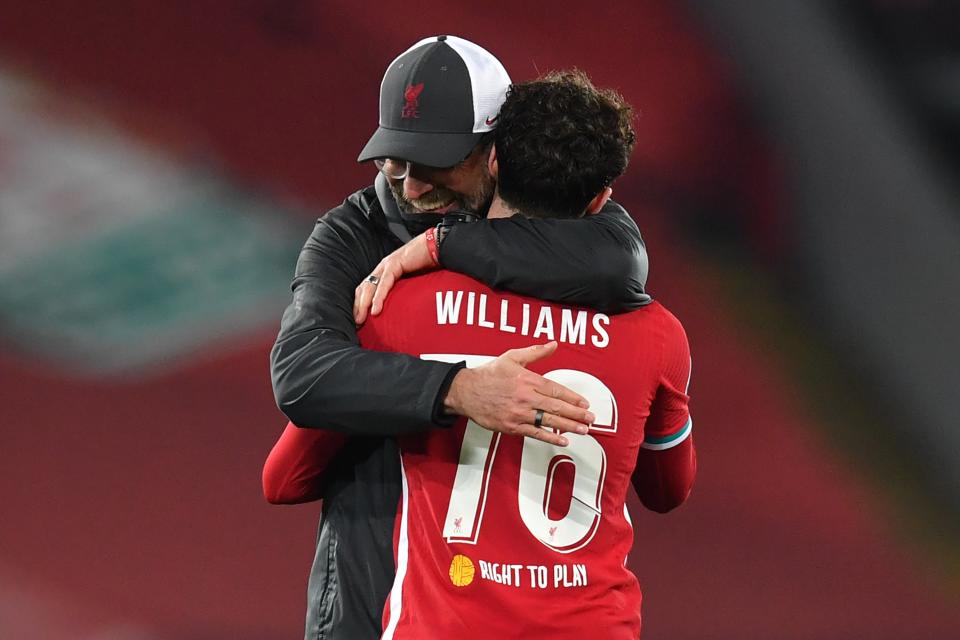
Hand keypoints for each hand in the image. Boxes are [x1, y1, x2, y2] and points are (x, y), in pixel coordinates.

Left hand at [354, 231, 435, 324]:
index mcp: (384, 272)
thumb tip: (402, 309)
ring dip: (363, 305)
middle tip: (356, 324)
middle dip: (357, 307)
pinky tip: (375, 310)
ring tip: (361, 320)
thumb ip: (403, 291)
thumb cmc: (427, 264)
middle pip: (363, 288)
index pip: (366, 288)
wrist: (436, 247)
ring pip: (369, 286)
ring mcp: (386, 265)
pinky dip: (378, 298)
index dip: (360, 303)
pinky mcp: (394, 264)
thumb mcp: (412, 282)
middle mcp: (382, 268)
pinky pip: (384, 283)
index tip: (359, 319)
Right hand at [442, 342, 594, 446]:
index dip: (572, 398)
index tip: (584, 403)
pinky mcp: (511, 426)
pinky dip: (550, 437)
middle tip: (590, 419)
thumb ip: (535, 352)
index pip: (556, 390)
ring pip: (548, 421)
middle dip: (576, 414)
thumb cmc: (489, 374)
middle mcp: (525, 397)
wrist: (466, 392)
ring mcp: (518, 413)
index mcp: (527, 379)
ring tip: (583, 430)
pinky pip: (534, 433)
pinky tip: (562, 440)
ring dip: (568, 426)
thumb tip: (553, 344)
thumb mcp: (512, 357)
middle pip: (556, 407)